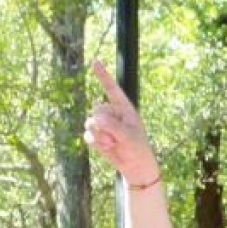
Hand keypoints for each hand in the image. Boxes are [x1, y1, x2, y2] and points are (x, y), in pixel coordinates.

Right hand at [84, 61, 159, 183]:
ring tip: (114, 144)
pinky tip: (107, 148)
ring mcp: (102, 124)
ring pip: (90, 122)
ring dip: (102, 136)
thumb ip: (113, 126)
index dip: (103, 76)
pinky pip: (88, 135)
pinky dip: (96, 143)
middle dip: (105, 125)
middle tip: (118, 138)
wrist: (135, 166)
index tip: (95, 61)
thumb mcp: (129, 136)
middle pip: (97, 109)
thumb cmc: (137, 148)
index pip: (111, 89)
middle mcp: (111, 113)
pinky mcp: (96, 135)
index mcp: (123, 108)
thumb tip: (95, 117)